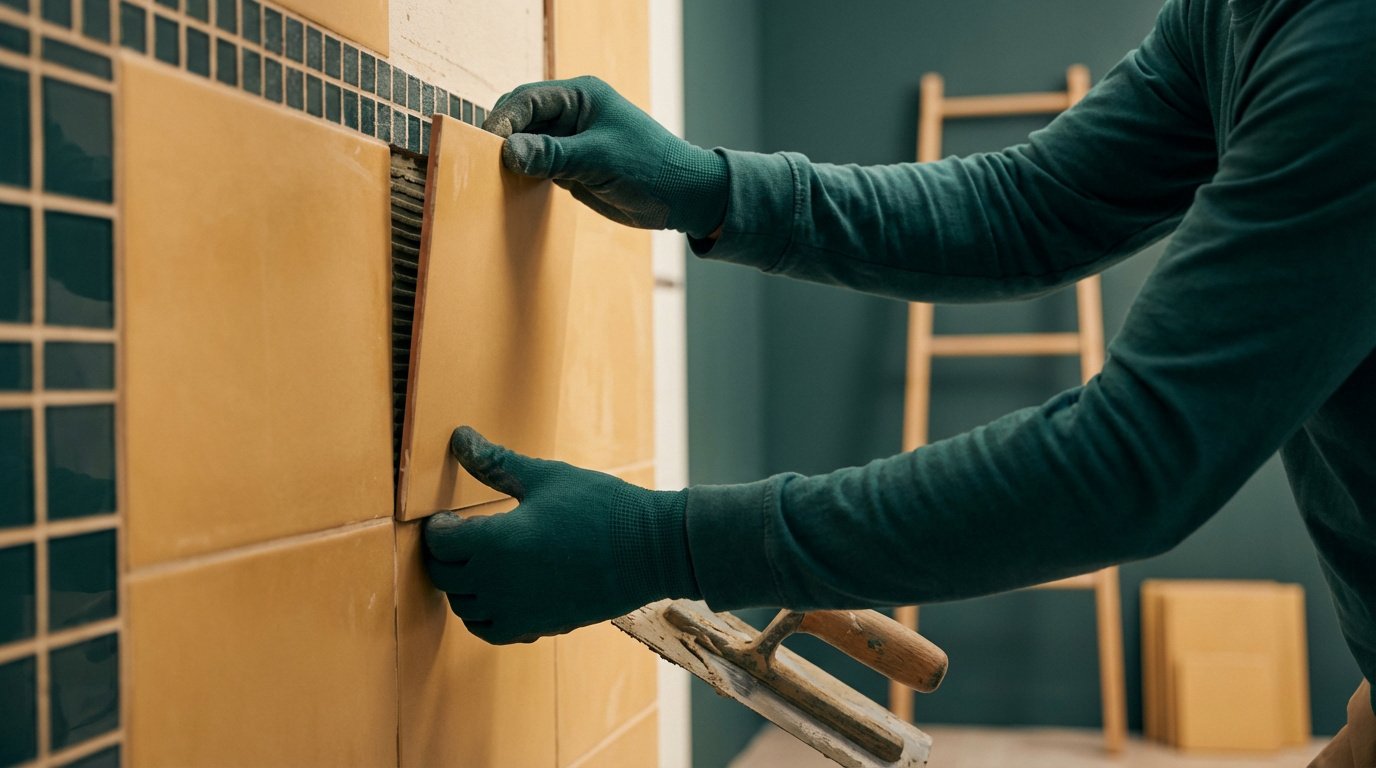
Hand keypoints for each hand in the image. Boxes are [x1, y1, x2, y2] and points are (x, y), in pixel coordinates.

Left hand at [423, 427, 698, 643]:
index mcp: (495, 542)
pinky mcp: (539, 626)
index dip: (438, 527)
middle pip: (443, 577)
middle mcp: (498, 584)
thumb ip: (495, 463)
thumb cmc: (601, 506)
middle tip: (459, 536)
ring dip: (461, 586)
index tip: (450, 516)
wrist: (651, 550)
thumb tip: (459, 437)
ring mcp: (518, 610)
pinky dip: (484, 615)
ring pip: (463, 607)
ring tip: (479, 562)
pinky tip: (500, 592)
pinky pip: (491, 631)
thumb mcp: (545, 477)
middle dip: (445, 555)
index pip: (440, 542)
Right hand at [483, 76, 728, 237]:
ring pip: (525, 144)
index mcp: (580, 96)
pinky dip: (524, 176)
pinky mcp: (570, 167)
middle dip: (503, 138)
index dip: (504, 120)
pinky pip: (537, 166)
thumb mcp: (598, 159)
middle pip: (521, 119)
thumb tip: (509, 151)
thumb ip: (552, 154)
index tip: (488, 145)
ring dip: (511, 159)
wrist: (681, 197)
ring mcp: (569, 141)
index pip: (528, 99)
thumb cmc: (649, 167)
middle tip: (485, 163)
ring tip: (494, 178)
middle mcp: (571, 114)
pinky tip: (513, 189)